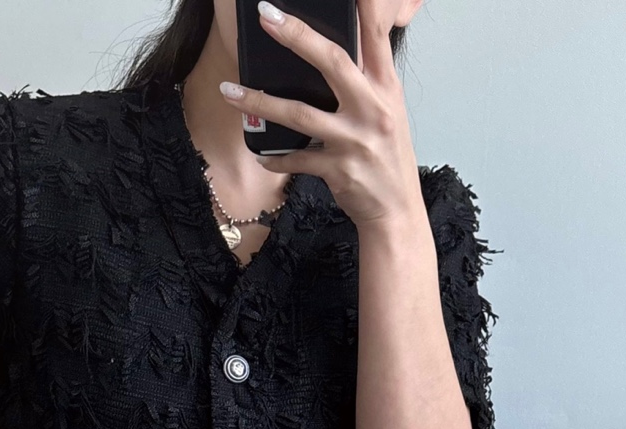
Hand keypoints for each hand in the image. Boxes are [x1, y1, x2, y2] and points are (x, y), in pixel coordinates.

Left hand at [219, 0, 422, 227]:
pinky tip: (260, 154)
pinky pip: (296, 160)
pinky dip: (275, 158)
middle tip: (268, 17)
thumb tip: (330, 53)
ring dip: (259, 102)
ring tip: (229, 92)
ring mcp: (354, 140)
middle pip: (332, 62)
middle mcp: (372, 109)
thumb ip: (367, 81)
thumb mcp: (388, 112)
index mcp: (386, 89)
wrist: (397, 211)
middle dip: (297, 36)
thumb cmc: (387, 159)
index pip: (375, 37)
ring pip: (300, 113)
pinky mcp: (338, 170)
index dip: (361, 8)